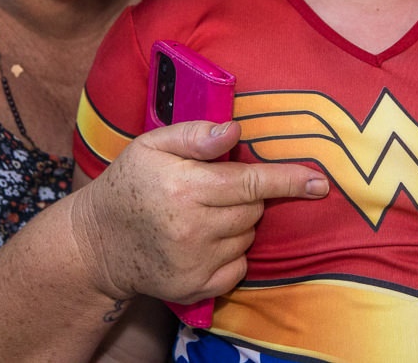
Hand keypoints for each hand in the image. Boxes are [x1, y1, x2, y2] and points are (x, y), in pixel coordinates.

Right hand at [71, 120, 327, 303]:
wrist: (98, 243)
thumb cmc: (130, 184)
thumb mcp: (152, 146)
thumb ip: (195, 135)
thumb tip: (235, 131)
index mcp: (185, 188)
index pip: (250, 183)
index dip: (288, 180)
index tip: (319, 181)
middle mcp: (193, 228)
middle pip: (254, 209)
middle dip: (247, 196)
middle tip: (216, 189)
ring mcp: (196, 262)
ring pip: (248, 236)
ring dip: (239, 223)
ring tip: (203, 214)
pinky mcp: (197, 287)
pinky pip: (239, 265)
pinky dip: (231, 251)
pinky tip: (203, 241)